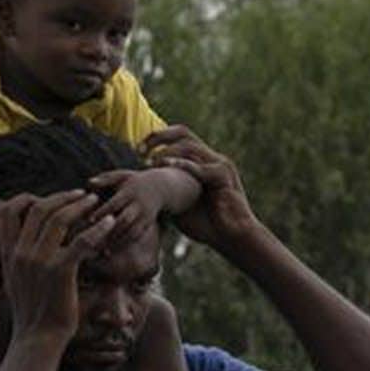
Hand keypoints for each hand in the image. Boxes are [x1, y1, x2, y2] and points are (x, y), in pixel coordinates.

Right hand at [0, 190, 114, 344]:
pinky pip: (81, 241)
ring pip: (60, 219)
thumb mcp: (17, 283)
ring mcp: (39, 261)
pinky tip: (109, 224)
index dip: (27, 198)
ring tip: (96, 203)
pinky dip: (97, 229)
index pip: (7, 212)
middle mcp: (21, 253)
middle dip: (62, 197)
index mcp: (9, 254)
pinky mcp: (60, 271)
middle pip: (38, 209)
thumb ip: (21, 262)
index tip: (47, 197)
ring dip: (80, 206)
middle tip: (83, 195)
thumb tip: (28, 249)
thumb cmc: (32, 314)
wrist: (36, 340)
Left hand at [83, 168, 185, 251]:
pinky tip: (113, 250)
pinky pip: (137, 236)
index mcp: (130, 192)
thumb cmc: (134, 181)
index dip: (103, 212)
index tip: (90, 220)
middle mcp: (139, 204)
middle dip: (111, 230)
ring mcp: (145, 215)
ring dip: (118, 241)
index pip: (115, 203)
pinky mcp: (148, 224)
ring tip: (103, 250)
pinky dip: (125, 243)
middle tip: (95, 239)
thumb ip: (106, 178)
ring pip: (132, 231)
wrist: (162, 187)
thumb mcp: (123, 175)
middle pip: (125, 219)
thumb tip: (90, 182)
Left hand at [142, 124, 259, 250]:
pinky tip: (165, 166)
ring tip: (151, 163)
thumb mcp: (179, 205)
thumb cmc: (207, 225)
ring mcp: (220, 165)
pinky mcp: (224, 177)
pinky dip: (182, 165)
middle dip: (158, 137)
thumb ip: (165, 192)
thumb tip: (140, 188)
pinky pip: (201, 167)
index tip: (138, 152)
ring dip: (167, 152)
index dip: (156, 139)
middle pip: (183, 132)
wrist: (232, 238)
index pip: (178, 137)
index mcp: (202, 162)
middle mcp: (212, 158)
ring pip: (189, 146)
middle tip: (140, 150)